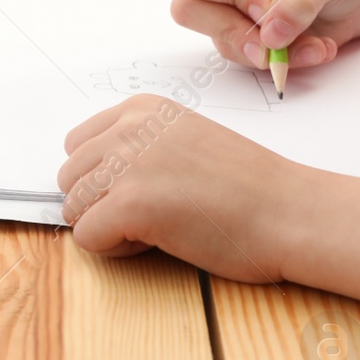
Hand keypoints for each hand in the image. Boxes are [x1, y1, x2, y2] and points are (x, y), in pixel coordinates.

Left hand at [57, 94, 302, 282]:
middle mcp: (129, 128)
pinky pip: (86, 238)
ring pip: (73, 208)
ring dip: (108, 227)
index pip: (78, 145)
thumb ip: (140, 148)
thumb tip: (94, 179)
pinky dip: (116, 250)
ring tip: (159, 226)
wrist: (289, 211)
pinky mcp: (129, 204)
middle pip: (70, 178)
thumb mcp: (186, 142)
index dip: (104, 179)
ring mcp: (127, 164)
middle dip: (101, 204)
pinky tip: (159, 241)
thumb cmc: (250, 188)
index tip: (147, 189)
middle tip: (155, 212)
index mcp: (142, 109)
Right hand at [171, 0, 359, 70]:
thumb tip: (269, 37)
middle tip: (271, 46)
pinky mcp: (249, 38)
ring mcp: (232, 10)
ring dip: (273, 54)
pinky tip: (315, 49)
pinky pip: (250, 61)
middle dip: (236, 33)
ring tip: (315, 44)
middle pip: (191, 12)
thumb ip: (297, 1)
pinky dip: (285, 63)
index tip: (266, 8)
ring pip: (224, 43)